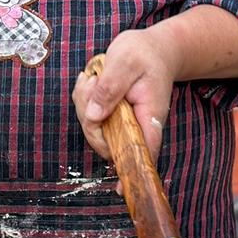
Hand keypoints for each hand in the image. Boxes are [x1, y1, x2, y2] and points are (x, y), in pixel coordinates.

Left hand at [72, 26, 181, 164]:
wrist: (154, 48)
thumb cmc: (144, 54)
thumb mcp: (126, 62)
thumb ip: (110, 87)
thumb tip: (94, 117)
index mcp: (148, 117)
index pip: (143, 153)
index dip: (132, 172)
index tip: (121, 190)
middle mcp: (136, 126)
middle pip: (106, 142)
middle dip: (88, 117)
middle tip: (92, 83)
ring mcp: (122, 123)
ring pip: (93, 129)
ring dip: (83, 103)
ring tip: (94, 77)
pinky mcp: (111, 116)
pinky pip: (89, 116)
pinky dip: (83, 98)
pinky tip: (91, 80)